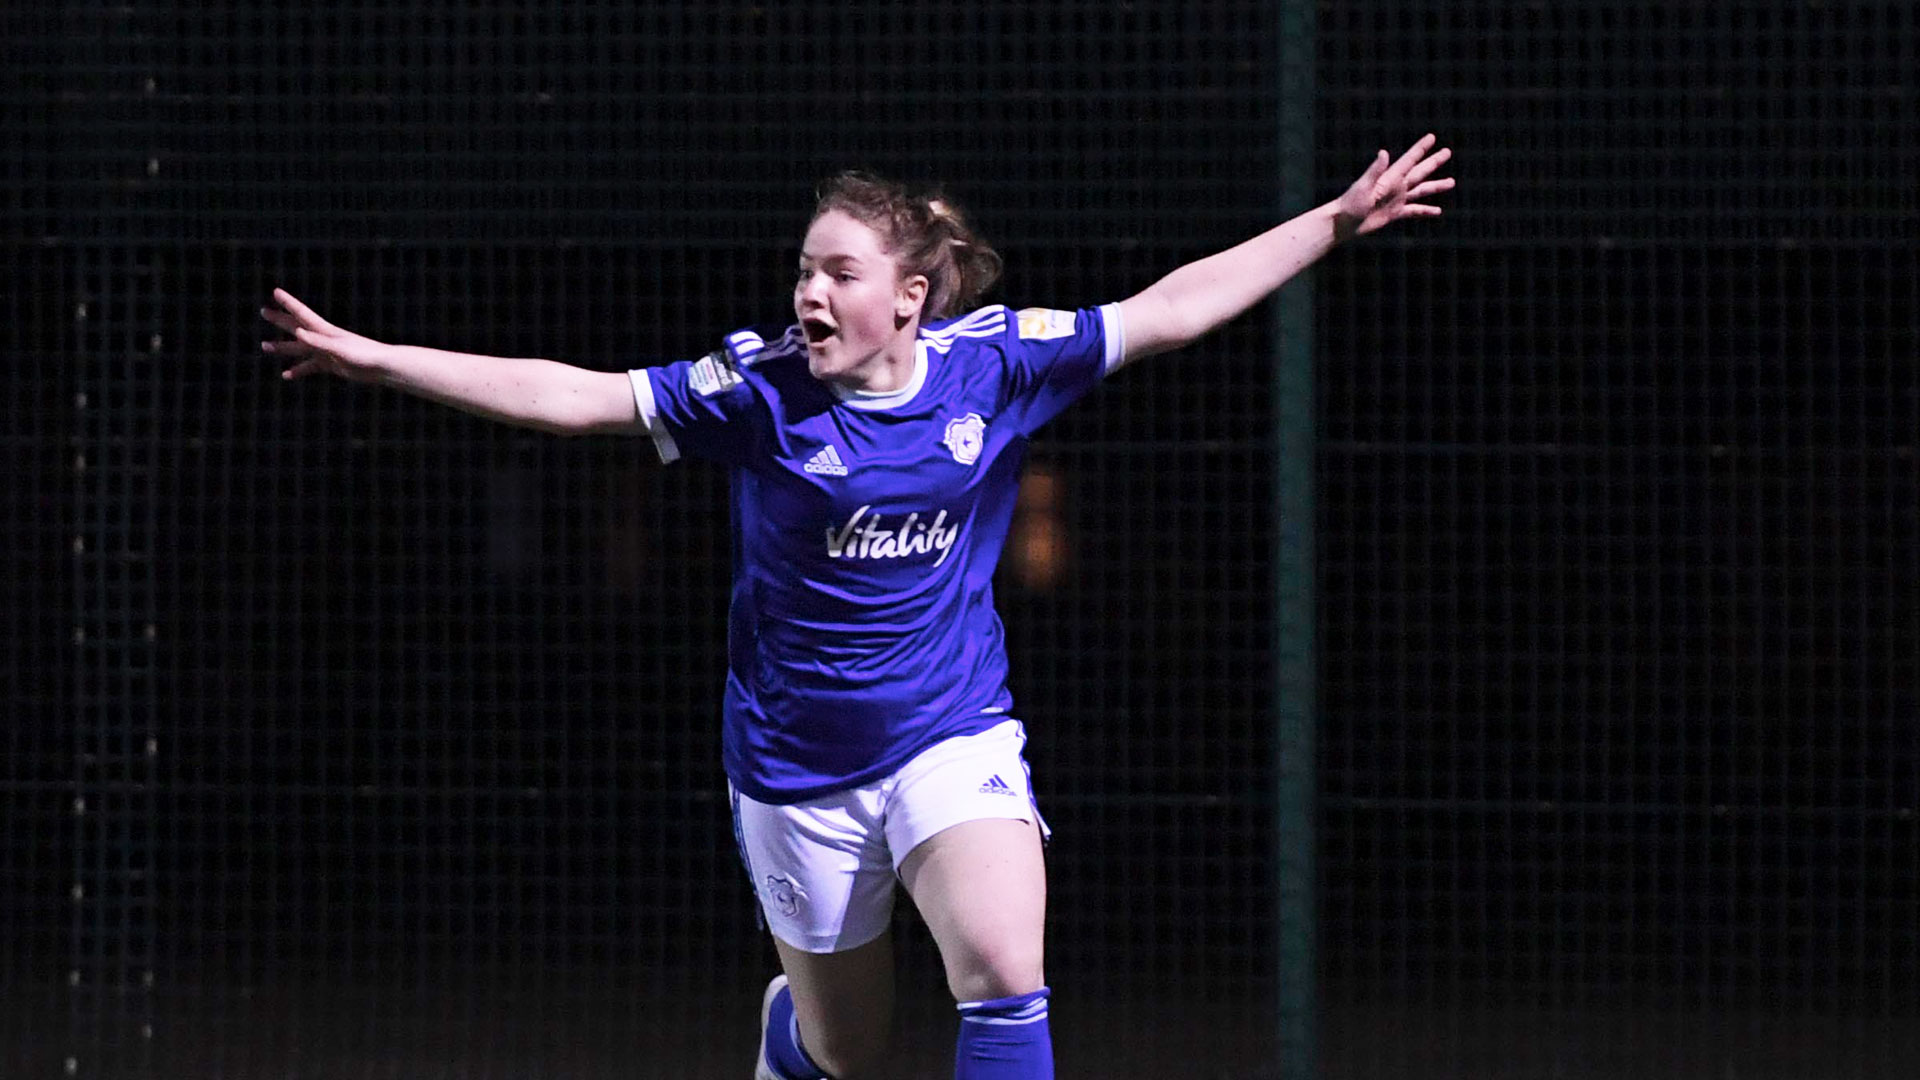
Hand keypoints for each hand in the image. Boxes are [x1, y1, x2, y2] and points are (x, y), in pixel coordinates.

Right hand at [259, 288, 391, 380]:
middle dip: (279, 319)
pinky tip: (286, 376)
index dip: (288, 302)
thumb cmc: (365, 356)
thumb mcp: (340, 349)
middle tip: (263, 311)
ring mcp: (326, 352)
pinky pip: (310, 367)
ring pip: (299, 348)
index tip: (275, 291)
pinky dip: (298, 370)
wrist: (383, 368)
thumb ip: (319, 342)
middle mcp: (323, 339)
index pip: (302, 313)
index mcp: (325, 331)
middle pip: (296, 327)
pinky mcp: (331, 365)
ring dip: (282, 347)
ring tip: (264, 346)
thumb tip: (298, 333)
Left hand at [1334, 133, 1454, 238]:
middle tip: (1447, 151)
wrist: (1343, 223)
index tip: (1432, 137)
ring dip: (1436, 186)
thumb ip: (1375, 170)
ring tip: (1452, 182)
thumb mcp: (1363, 186)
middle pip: (1420, 171)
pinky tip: (1438, 211)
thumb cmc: (1350, 204)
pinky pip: (1414, 211)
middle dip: (1433, 161)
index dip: (1421, 148)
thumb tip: (1384, 152)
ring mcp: (1396, 199)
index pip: (1409, 160)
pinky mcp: (1394, 213)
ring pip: (1421, 190)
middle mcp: (1396, 186)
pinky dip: (1426, 211)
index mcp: (1390, 177)